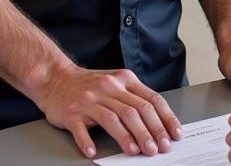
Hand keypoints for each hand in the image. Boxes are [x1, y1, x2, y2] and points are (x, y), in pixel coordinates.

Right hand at [37, 66, 183, 157]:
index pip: (150, 99)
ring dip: (127, 137)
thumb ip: (134, 98)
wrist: (56, 77)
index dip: (165, 118)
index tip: (174, 134)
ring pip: (113, 118)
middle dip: (150, 131)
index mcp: (124, 80)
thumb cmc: (90, 85)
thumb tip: (159, 123)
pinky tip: (93, 152)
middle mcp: (108, 87)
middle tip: (159, 148)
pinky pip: (81, 128)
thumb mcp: (116, 83)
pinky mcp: (72, 111)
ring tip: (137, 151)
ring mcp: (89, 99)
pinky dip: (87, 141)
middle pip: (135, 110)